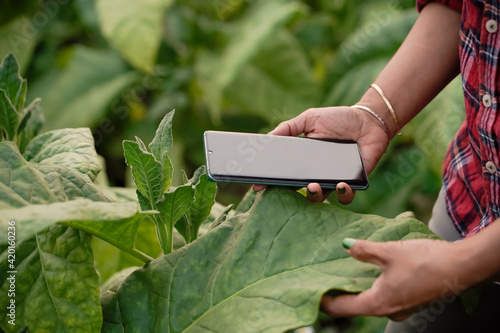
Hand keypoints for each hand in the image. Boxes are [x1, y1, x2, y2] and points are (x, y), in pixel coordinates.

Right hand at [253, 106, 388, 203]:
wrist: (369, 120)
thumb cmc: (339, 119)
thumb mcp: (310, 119)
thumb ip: (289, 127)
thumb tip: (267, 138)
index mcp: (304, 160)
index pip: (284, 173)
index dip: (271, 181)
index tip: (258, 186)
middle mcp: (316, 173)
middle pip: (298, 189)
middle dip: (290, 192)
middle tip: (286, 187)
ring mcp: (333, 179)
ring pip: (320, 197)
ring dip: (315, 195)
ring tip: (313, 186)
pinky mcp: (353, 183)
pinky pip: (346, 197)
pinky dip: (343, 194)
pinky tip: (341, 184)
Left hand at [320, 238, 467, 320]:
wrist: (461, 268)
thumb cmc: (426, 262)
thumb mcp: (389, 252)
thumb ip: (364, 250)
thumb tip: (346, 246)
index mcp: (378, 303)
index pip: (341, 308)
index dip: (324, 299)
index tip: (311, 289)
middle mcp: (387, 310)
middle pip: (354, 306)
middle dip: (339, 291)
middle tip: (324, 275)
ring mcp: (400, 307)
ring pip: (370, 300)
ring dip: (357, 286)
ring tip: (344, 269)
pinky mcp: (409, 299)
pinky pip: (384, 295)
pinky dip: (372, 284)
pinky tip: (370, 269)